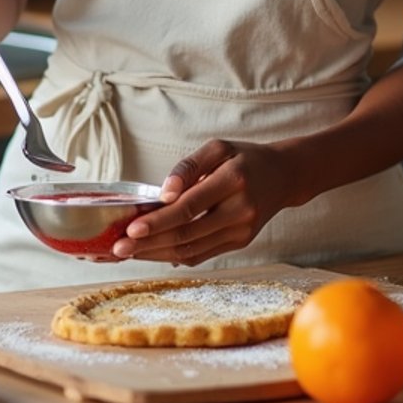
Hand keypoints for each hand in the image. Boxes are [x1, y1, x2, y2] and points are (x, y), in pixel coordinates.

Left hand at [110, 139, 294, 266]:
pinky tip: (152, 252)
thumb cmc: (244, 157)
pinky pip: (201, 254)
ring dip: (157, 254)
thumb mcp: (218, 147)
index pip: (190, 207)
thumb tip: (164, 194)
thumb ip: (188, 168)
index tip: (130, 229)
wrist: (284, 176)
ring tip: (129, 252)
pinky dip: (174, 255)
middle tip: (118, 248)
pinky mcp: (239, 243)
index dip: (158, 221)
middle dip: (149, 244)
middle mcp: (240, 210)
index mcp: (234, 180)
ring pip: (192, 250)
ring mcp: (241, 232)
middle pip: (187, 234)